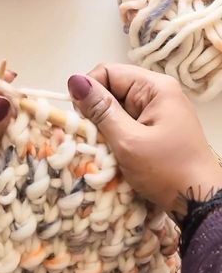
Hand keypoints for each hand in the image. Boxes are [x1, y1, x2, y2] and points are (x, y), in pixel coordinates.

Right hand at [68, 64, 221, 214]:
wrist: (199, 200)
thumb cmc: (167, 171)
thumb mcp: (128, 141)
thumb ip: (101, 111)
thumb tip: (74, 80)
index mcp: (155, 88)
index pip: (108, 72)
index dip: (89, 92)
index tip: (82, 119)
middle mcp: (158, 94)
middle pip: (112, 91)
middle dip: (96, 113)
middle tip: (93, 140)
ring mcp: (157, 113)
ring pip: (116, 110)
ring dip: (104, 129)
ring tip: (104, 150)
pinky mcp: (155, 130)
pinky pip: (126, 125)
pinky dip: (115, 138)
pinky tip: (114, 155)